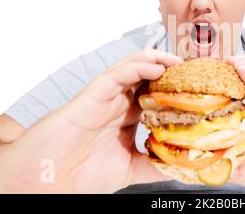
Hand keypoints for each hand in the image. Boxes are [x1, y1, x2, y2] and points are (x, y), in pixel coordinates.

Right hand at [0, 50, 181, 192]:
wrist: (44, 182)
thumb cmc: (79, 174)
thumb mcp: (127, 169)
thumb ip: (152, 163)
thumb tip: (181, 165)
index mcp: (126, 118)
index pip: (156, 95)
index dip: (177, 89)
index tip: (200, 87)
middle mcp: (118, 103)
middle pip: (148, 77)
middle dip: (171, 71)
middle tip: (195, 70)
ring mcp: (105, 97)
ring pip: (134, 68)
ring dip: (158, 61)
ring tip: (179, 62)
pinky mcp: (92, 95)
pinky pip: (117, 74)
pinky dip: (137, 67)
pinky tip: (157, 68)